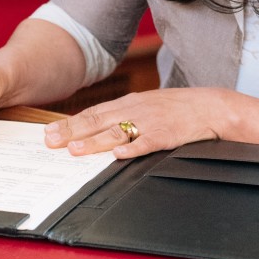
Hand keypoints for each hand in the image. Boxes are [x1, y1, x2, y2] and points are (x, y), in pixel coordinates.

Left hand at [44, 88, 220, 159]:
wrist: (210, 107)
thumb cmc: (178, 108)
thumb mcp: (147, 105)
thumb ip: (123, 115)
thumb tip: (96, 129)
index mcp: (129, 103)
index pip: (93, 113)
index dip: (70, 123)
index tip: (48, 132)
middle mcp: (135, 110)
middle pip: (98, 121)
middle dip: (72, 132)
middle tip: (50, 141)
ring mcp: (150, 122)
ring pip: (117, 132)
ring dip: (94, 142)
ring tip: (75, 150)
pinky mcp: (166, 135)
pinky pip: (147, 142)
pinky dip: (133, 148)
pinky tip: (119, 155)